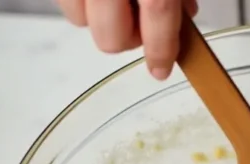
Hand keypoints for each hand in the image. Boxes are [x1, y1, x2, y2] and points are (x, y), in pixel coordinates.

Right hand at [56, 0, 198, 78]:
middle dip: (128, 40)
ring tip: (115, 1)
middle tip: (140, 23)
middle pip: (111, 37)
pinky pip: (65, 3)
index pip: (158, 13)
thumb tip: (184, 14)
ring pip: (79, 21)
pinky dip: (81, 3)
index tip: (162, 70)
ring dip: (101, 20)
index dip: (162, 48)